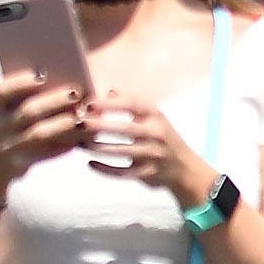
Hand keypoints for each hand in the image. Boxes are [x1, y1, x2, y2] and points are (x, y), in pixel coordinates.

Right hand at [0, 72, 91, 198]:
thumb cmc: (4, 133)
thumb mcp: (2, 115)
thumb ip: (21, 100)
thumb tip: (57, 82)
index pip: (3, 91)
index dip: (23, 81)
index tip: (44, 73)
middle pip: (28, 111)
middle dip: (54, 100)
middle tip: (76, 93)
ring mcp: (5, 148)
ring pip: (39, 134)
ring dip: (63, 123)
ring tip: (82, 116)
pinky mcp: (18, 164)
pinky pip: (46, 153)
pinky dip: (64, 144)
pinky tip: (80, 137)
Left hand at [84, 95, 220, 208]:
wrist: (184, 168)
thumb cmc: (162, 138)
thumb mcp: (153, 118)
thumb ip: (131, 104)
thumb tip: (107, 91)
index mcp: (156, 116)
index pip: (132, 105)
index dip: (109, 104)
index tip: (89, 104)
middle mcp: (157, 134)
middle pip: (126, 129)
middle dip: (100, 126)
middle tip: (79, 124)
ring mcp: (154, 154)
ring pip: (122, 151)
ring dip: (98, 148)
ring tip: (80, 144)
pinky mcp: (148, 173)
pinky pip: (123, 172)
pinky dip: (105, 169)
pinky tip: (90, 164)